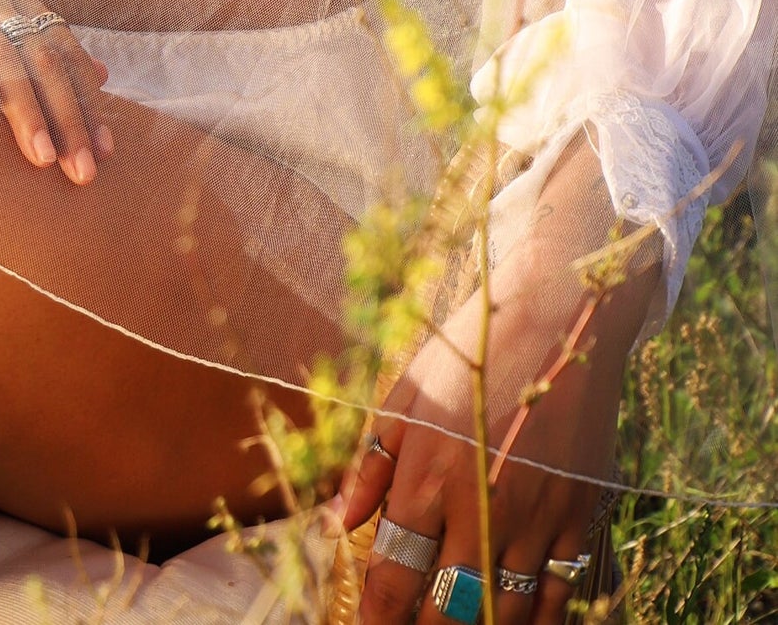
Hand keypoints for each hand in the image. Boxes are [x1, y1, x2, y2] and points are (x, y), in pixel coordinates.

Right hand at [0, 0, 113, 185]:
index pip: (65, 54)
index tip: (105, 153)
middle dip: (66, 116)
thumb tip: (105, 75)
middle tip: (80, 169)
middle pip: (41, 57)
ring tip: (41, 155)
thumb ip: (44, 56)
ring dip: (24, 108)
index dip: (87, 102)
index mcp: (18, 2)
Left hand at [339, 239, 654, 621]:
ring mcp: (534, 520)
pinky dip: (535, 622)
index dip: (377, 620)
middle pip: (446, 610)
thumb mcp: (406, 392)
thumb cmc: (473, 351)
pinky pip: (555, 595)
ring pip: (502, 614)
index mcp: (430, 478)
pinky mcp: (576, 517)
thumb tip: (337, 523)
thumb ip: (373, 465)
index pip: (394, 578)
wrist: (562, 319)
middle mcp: (480, 510)